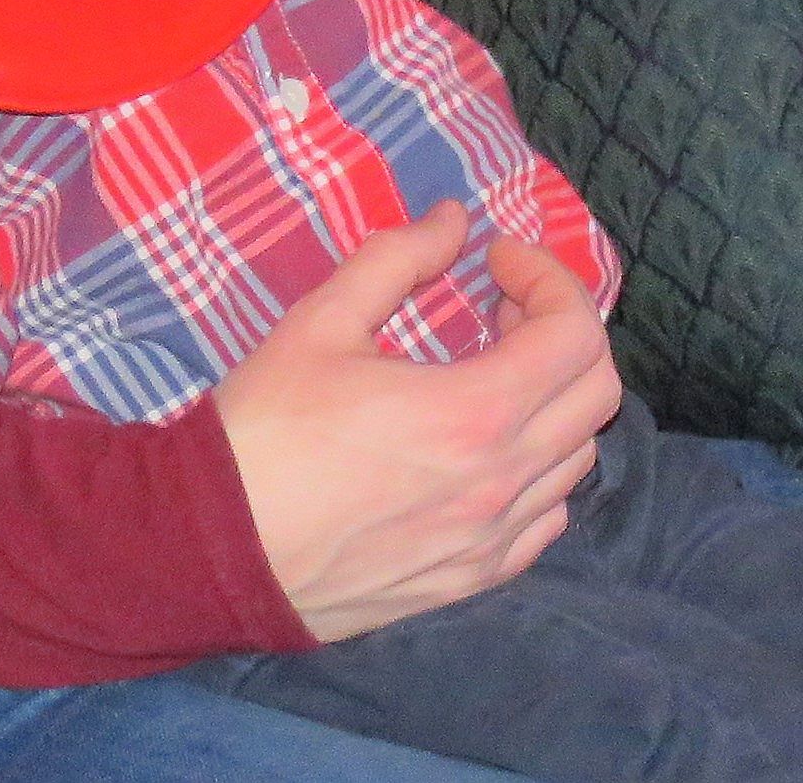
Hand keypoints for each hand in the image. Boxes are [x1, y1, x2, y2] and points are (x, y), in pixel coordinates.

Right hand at [214, 205, 623, 642]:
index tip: (495, 261)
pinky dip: (538, 472)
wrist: (205, 550)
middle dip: (561, 330)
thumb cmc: (261, 431)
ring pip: (576, 458)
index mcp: (474, 414)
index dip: (549, 277)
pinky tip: (485, 450)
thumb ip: (398, 257)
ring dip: (552, 400)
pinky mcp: (466, 582)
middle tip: (499, 309)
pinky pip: (544, 521)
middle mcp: (500, 483)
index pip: (576, 332)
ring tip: (491, 373)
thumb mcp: (320, 321)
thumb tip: (454, 220)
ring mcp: (488, 542)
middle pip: (597, 391)